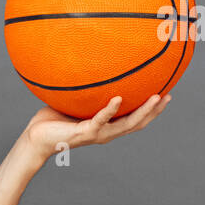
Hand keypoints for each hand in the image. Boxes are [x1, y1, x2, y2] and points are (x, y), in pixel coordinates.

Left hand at [21, 94, 170, 159]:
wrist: (36, 138)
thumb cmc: (53, 119)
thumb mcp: (74, 101)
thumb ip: (86, 89)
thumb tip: (92, 67)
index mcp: (107, 126)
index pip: (135, 119)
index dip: (152, 110)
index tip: (166, 94)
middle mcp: (106, 132)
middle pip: (138, 123)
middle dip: (155, 111)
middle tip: (169, 95)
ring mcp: (97, 134)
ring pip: (126, 124)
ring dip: (143, 112)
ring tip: (156, 97)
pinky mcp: (84, 133)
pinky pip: (100, 120)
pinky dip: (110, 109)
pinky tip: (119, 98)